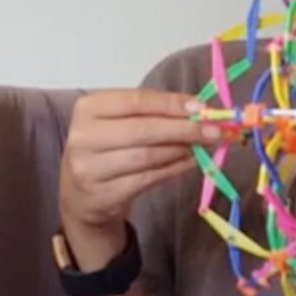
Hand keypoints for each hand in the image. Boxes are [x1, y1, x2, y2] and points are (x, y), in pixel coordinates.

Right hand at [59, 89, 217, 267]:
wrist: (81, 195)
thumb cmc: (108, 148)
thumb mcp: (121, 122)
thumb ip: (154, 113)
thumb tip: (200, 110)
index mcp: (88, 108)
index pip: (137, 101)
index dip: (172, 104)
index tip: (202, 106)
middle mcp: (83, 137)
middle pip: (144, 130)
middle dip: (184, 129)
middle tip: (214, 130)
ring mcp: (89, 168)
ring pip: (148, 156)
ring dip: (182, 150)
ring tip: (203, 145)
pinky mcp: (103, 195)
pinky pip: (148, 179)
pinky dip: (174, 169)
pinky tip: (191, 162)